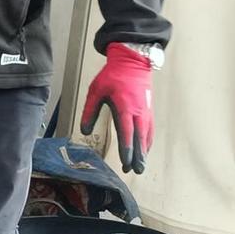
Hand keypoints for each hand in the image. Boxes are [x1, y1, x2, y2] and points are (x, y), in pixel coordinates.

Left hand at [79, 42, 156, 172]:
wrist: (132, 63)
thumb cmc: (112, 77)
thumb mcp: (95, 91)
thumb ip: (89, 111)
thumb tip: (85, 131)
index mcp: (124, 106)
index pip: (127, 131)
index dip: (127, 147)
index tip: (126, 161)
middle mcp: (138, 111)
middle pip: (140, 137)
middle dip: (138, 155)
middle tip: (136, 170)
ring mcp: (145, 111)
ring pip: (146, 135)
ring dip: (144, 151)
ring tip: (140, 166)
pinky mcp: (148, 110)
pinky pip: (149, 129)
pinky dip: (147, 141)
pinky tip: (144, 150)